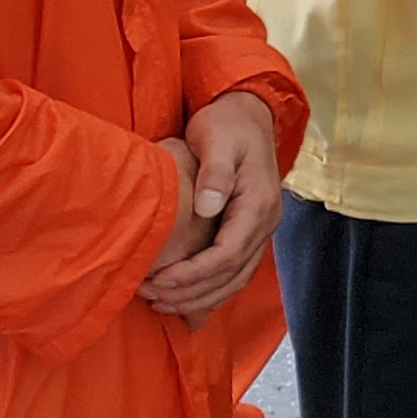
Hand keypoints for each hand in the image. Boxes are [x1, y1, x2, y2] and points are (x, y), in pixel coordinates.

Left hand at [142, 92, 280, 320]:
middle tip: (151, 297)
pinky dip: (212, 291)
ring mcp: (260, 228)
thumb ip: (215, 173)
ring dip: (200, 298)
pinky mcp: (249, 230)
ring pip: (236, 279)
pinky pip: (236, 271)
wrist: (247, 114)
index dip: (194, 273)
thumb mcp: (218, 139)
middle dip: (192, 293)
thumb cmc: (227, 125)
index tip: (160, 280)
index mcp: (259, 203)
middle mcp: (265, 222)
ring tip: (161, 303)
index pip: (229, 252)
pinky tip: (186, 301)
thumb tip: (208, 206)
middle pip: (233, 274)